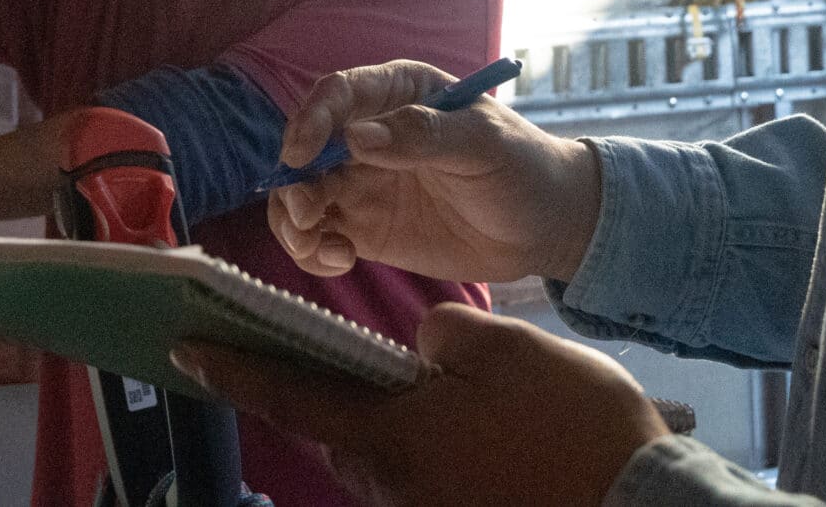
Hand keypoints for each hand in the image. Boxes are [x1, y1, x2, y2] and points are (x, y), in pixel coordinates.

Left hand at [178, 302, 667, 506]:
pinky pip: (424, 475)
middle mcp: (393, 485)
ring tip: (433, 388)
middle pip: (339, 431)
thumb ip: (444, 335)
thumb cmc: (571, 427)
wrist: (639, 505)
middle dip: (332, 393)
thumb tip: (422, 350)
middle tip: (335, 354)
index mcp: (391, 435)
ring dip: (392, 420)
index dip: (235, 370)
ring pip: (384, 454)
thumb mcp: (506, 349)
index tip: (186, 351)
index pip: (291, 394)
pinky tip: (471, 424)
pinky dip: (429, 444)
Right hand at [268, 61, 601, 284]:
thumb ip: (423, 136)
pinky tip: (339, 262)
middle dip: (294, 181)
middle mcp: (369, 133)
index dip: (311, 120)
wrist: (545, 226)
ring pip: (302, 193)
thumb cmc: (521, 167)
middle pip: (307, 148)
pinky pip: (317, 234)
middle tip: (308, 215)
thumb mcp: (482, 145)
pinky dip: (311, 249)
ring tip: (323, 248)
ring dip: (294, 220)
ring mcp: (363, 182)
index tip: (301, 155)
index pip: (338, 94)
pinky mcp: (364, 227)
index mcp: (398, 93)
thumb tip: (356, 137)